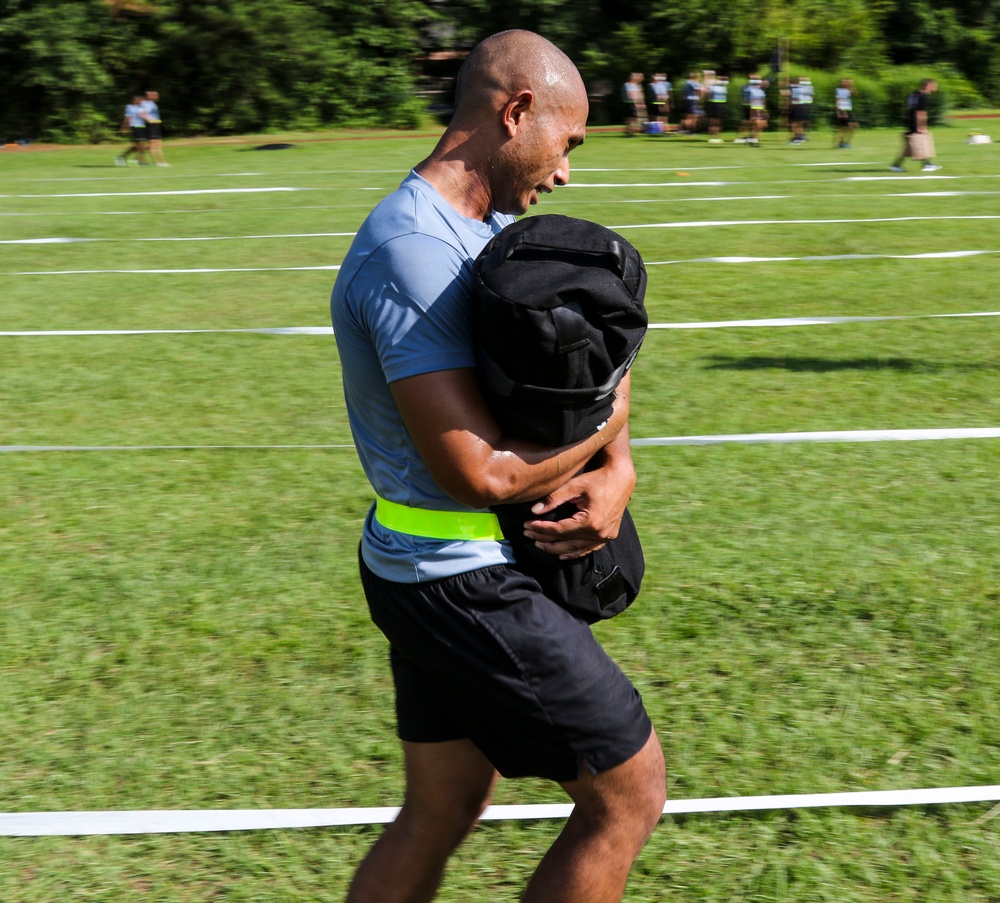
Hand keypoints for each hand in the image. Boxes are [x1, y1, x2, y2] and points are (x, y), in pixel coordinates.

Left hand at [521, 446, 635, 560]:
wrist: (621, 477)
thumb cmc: (597, 479)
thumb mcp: (574, 485)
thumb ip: (553, 499)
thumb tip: (534, 510)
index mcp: (590, 521)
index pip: (558, 530)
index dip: (540, 529)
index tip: (526, 525)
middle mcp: (599, 533)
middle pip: (565, 542)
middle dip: (544, 539)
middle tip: (527, 535)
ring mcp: (605, 536)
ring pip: (576, 549)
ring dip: (556, 549)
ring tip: (540, 544)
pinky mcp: (609, 536)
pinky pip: (589, 549)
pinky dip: (575, 553)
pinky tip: (563, 554)